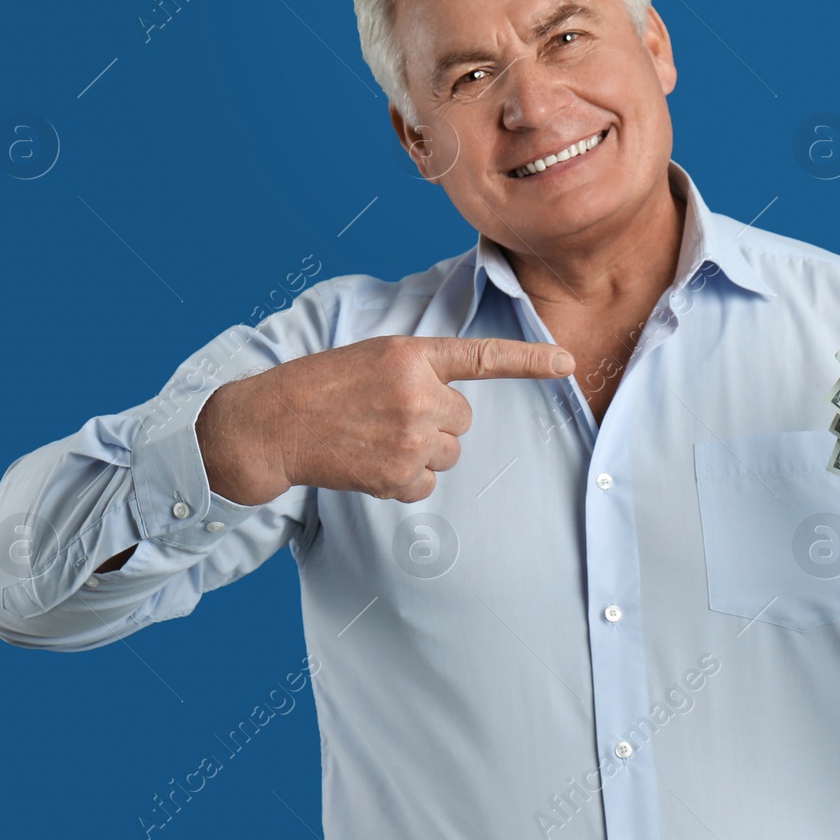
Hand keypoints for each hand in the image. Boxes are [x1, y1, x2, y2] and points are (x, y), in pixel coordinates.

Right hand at [197, 336, 572, 505]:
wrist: (271, 423)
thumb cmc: (323, 387)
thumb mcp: (374, 357)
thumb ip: (420, 370)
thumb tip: (455, 411)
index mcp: (412, 355)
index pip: (483, 357)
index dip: (531, 359)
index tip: (568, 362)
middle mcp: (417, 393)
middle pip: (463, 420)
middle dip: (435, 422)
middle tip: (388, 416)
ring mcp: (409, 436)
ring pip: (449, 454)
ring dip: (422, 452)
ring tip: (375, 438)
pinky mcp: (397, 474)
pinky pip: (427, 485)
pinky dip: (404, 481)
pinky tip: (370, 463)